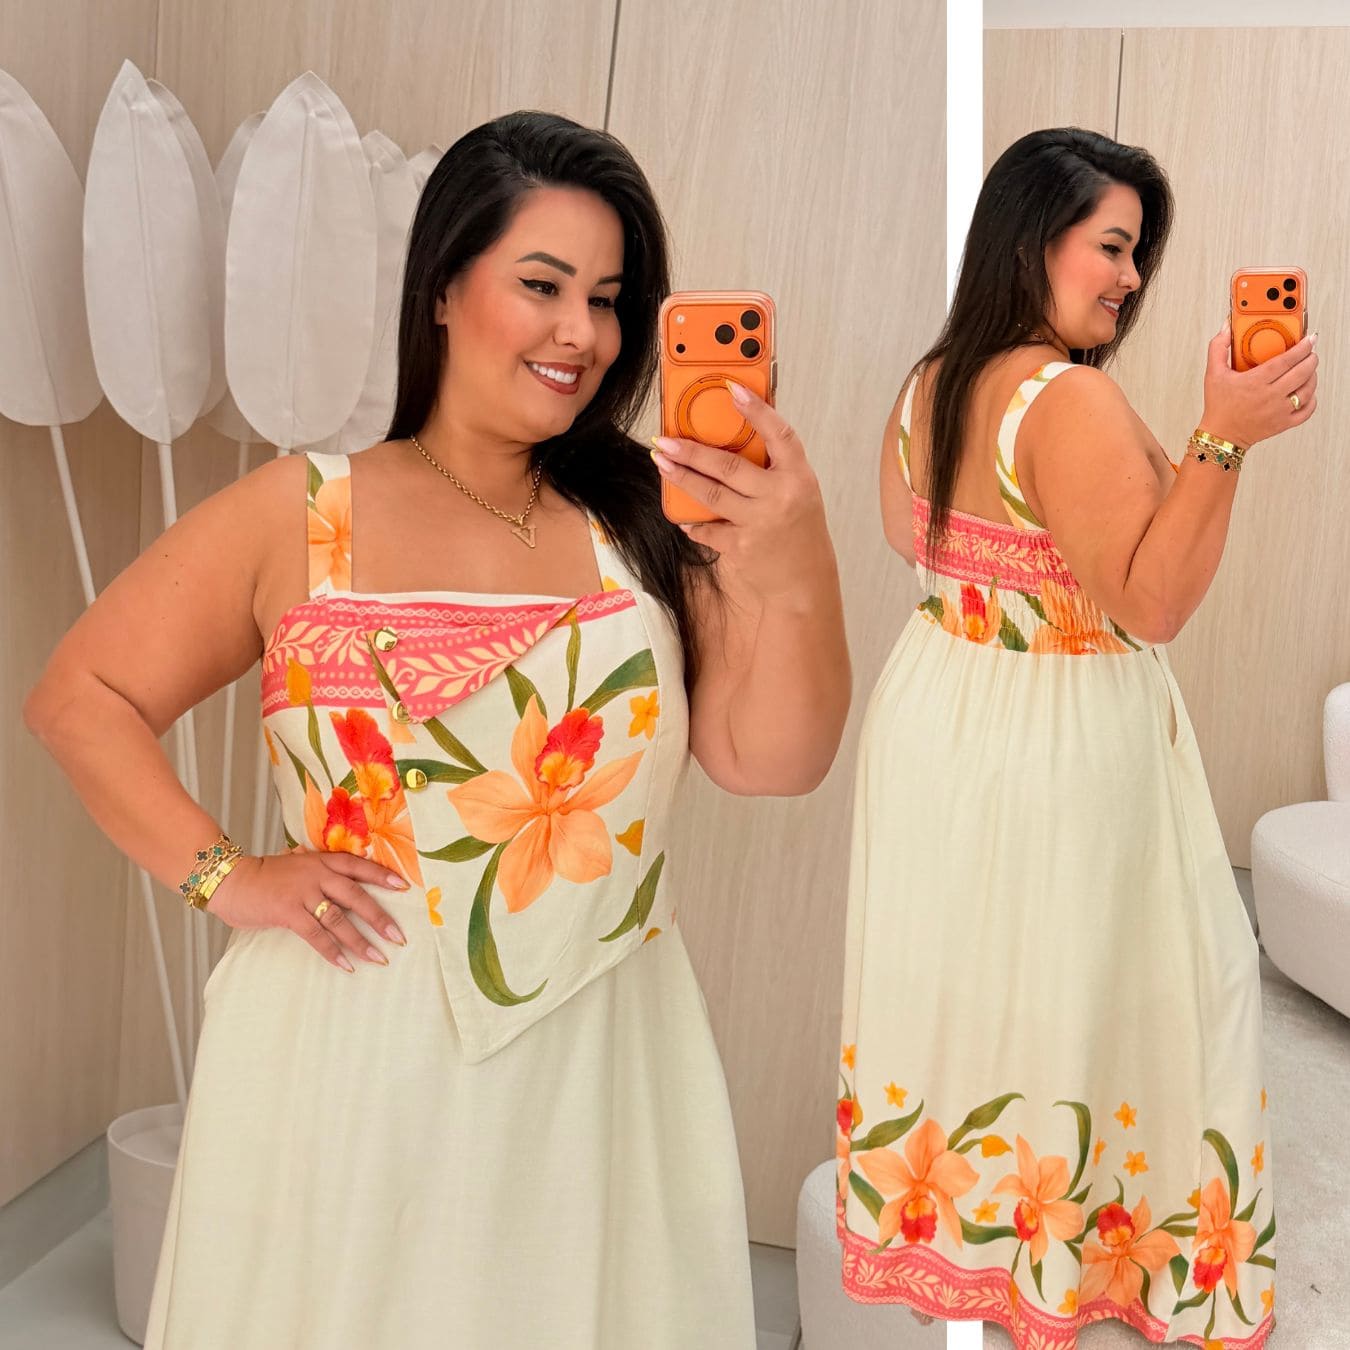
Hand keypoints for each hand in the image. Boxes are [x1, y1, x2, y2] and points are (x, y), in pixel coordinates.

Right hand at [207, 850, 408, 971]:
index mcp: (322, 861)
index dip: (382, 876)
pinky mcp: (288, 912)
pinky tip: (346, 965)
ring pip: (340, 919)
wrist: (232, 879)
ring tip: (379, 958)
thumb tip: (345, 879)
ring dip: (361, 941)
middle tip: (399, 937)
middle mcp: (317, 874)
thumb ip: (321, 870)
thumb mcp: (298, 864)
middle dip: (380, 917)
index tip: (405, 887)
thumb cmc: (267, 875)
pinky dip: (332, 952)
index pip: (359, 866)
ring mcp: (303, 893)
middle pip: (357, 896)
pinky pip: (316, 935)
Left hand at [650, 381, 833, 601]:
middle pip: (728, 466)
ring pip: (710, 494)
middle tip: (665, 440)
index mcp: (799, 477)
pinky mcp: (741, 547)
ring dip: (681, 478)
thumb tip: (737, 435)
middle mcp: (780, 496)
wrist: (804, 581)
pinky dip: (693, 523)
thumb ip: (773, 467)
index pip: (780, 434)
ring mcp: (759, 523)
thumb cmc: (799, 531)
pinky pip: (708, 529)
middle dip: (691, 451)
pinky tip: (683, 517)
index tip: (732, 388)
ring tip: (661, 462)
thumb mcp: (798, 492)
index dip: (757, 410)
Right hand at [1201, 322, 1318, 448]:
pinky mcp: (1283, 424)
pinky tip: (1307, 391)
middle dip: (1311, 359)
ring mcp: (1279, 411)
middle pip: (1302, 372)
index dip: (1302, 347)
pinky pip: (1307, 410)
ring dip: (1312, 376)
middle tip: (1310, 353)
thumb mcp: (1213, 374)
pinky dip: (1312, 399)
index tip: (1308, 340)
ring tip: (1309, 369)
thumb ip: (1218, 348)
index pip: (1287, 360)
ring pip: (1308, 390)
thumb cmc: (1218, 406)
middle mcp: (1270, 396)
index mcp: (1255, 382)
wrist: (1221, 435)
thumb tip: (1226, 328)